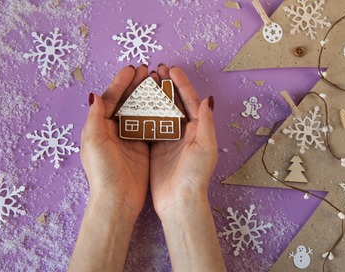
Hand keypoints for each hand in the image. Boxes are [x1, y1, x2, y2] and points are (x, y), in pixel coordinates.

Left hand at [80, 65, 149, 217]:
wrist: (117, 199)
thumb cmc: (102, 172)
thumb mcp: (93, 142)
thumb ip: (94, 118)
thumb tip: (94, 95)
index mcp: (98, 126)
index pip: (110, 98)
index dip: (120, 82)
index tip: (133, 68)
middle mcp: (113, 130)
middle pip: (125, 101)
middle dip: (135, 85)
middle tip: (147, 71)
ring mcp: (128, 138)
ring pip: (138, 110)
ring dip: (146, 96)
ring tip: (157, 82)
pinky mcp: (141, 147)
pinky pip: (148, 124)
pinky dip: (155, 112)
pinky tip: (164, 103)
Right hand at [149, 65, 217, 217]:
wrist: (179, 201)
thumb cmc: (195, 175)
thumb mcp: (205, 147)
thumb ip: (206, 122)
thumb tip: (208, 98)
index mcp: (198, 129)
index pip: (190, 100)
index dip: (182, 84)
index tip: (171, 69)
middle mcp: (184, 132)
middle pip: (175, 103)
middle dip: (166, 86)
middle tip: (156, 70)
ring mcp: (169, 139)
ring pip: (161, 111)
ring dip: (154, 96)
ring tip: (145, 82)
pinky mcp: (156, 148)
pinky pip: (150, 125)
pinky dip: (144, 113)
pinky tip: (136, 103)